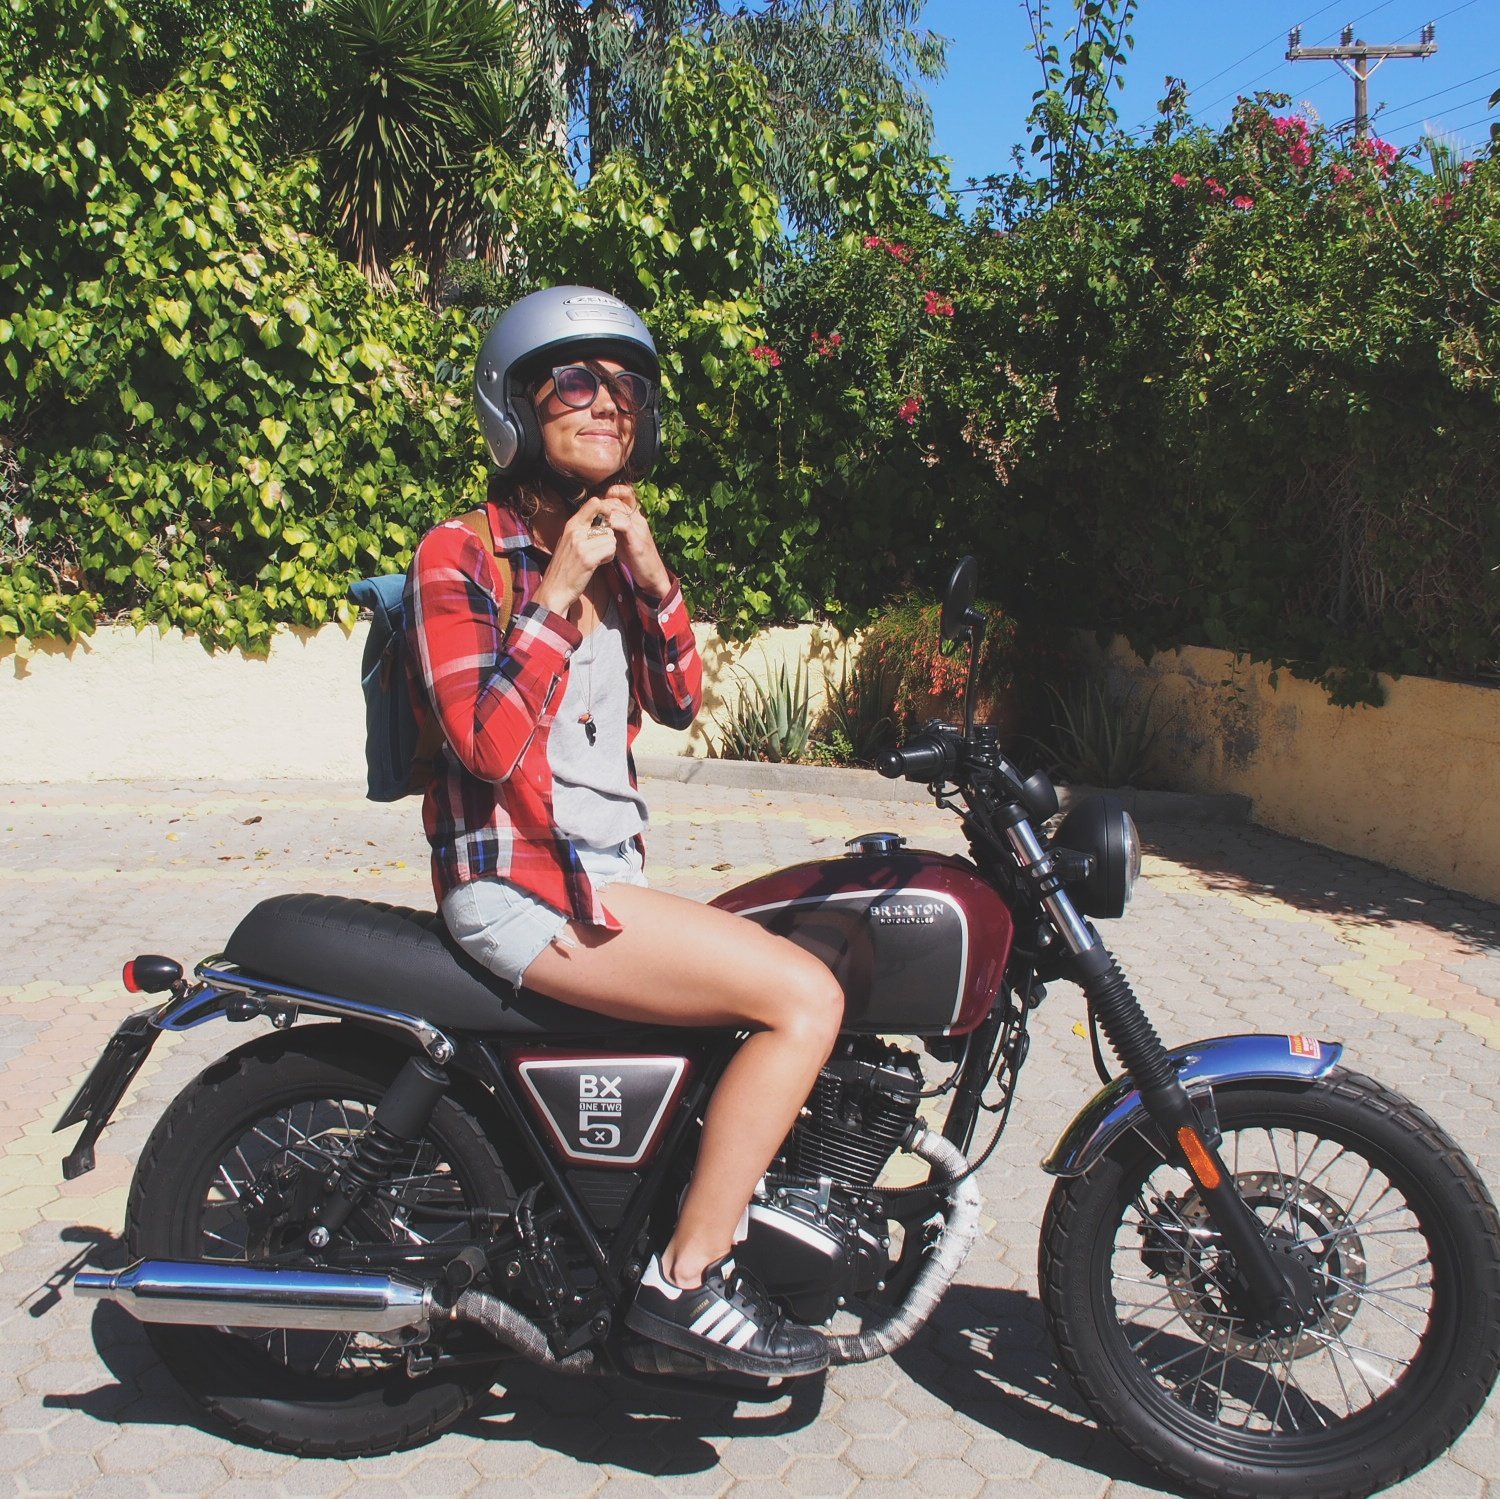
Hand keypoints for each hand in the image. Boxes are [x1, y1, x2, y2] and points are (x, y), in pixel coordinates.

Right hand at [532, 499, 617, 616]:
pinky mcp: (588, 559)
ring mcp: (581, 545)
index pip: (593, 503)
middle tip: (600, 549)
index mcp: (570, 526)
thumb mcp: (568, 542)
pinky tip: (599, 563)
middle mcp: (575, 532)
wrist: (554, 590)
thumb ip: (581, 530)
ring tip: (598, 557)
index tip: (607, 520)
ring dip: (609, 549)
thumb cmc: (563, 568)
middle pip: (607, 524)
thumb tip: (599, 518)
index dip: (606, 509)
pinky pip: (610, 550)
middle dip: (608, 537)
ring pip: (611, 538)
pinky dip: (609, 558)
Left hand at [596, 483, 670, 599]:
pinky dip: (612, 524)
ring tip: (594, 521)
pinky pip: (625, 524)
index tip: (599, 503)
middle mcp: (638, 518)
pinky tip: (604, 529)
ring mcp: (639, 528)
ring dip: (605, 513)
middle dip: (602, 505)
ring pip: (621, 510)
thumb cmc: (634, 556)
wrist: (652, 574)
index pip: (625, 494)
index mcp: (635, 517)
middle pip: (619, 500)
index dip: (612, 493)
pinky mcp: (638, 540)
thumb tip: (594, 518)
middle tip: (592, 514)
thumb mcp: (621, 537)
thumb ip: (612, 526)